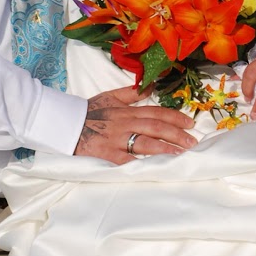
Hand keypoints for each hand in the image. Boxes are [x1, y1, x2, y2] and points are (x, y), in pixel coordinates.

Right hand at [74, 84, 195, 163]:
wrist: (63, 123)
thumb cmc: (87, 111)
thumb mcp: (109, 96)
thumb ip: (131, 93)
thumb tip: (151, 87)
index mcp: (126, 110)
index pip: (155, 112)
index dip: (174, 117)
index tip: (189, 123)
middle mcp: (124, 123)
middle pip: (155, 127)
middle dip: (176, 134)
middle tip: (192, 141)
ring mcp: (116, 139)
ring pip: (145, 143)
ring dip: (165, 148)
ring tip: (180, 153)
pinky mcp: (106, 154)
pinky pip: (126, 161)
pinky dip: (140, 164)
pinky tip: (154, 168)